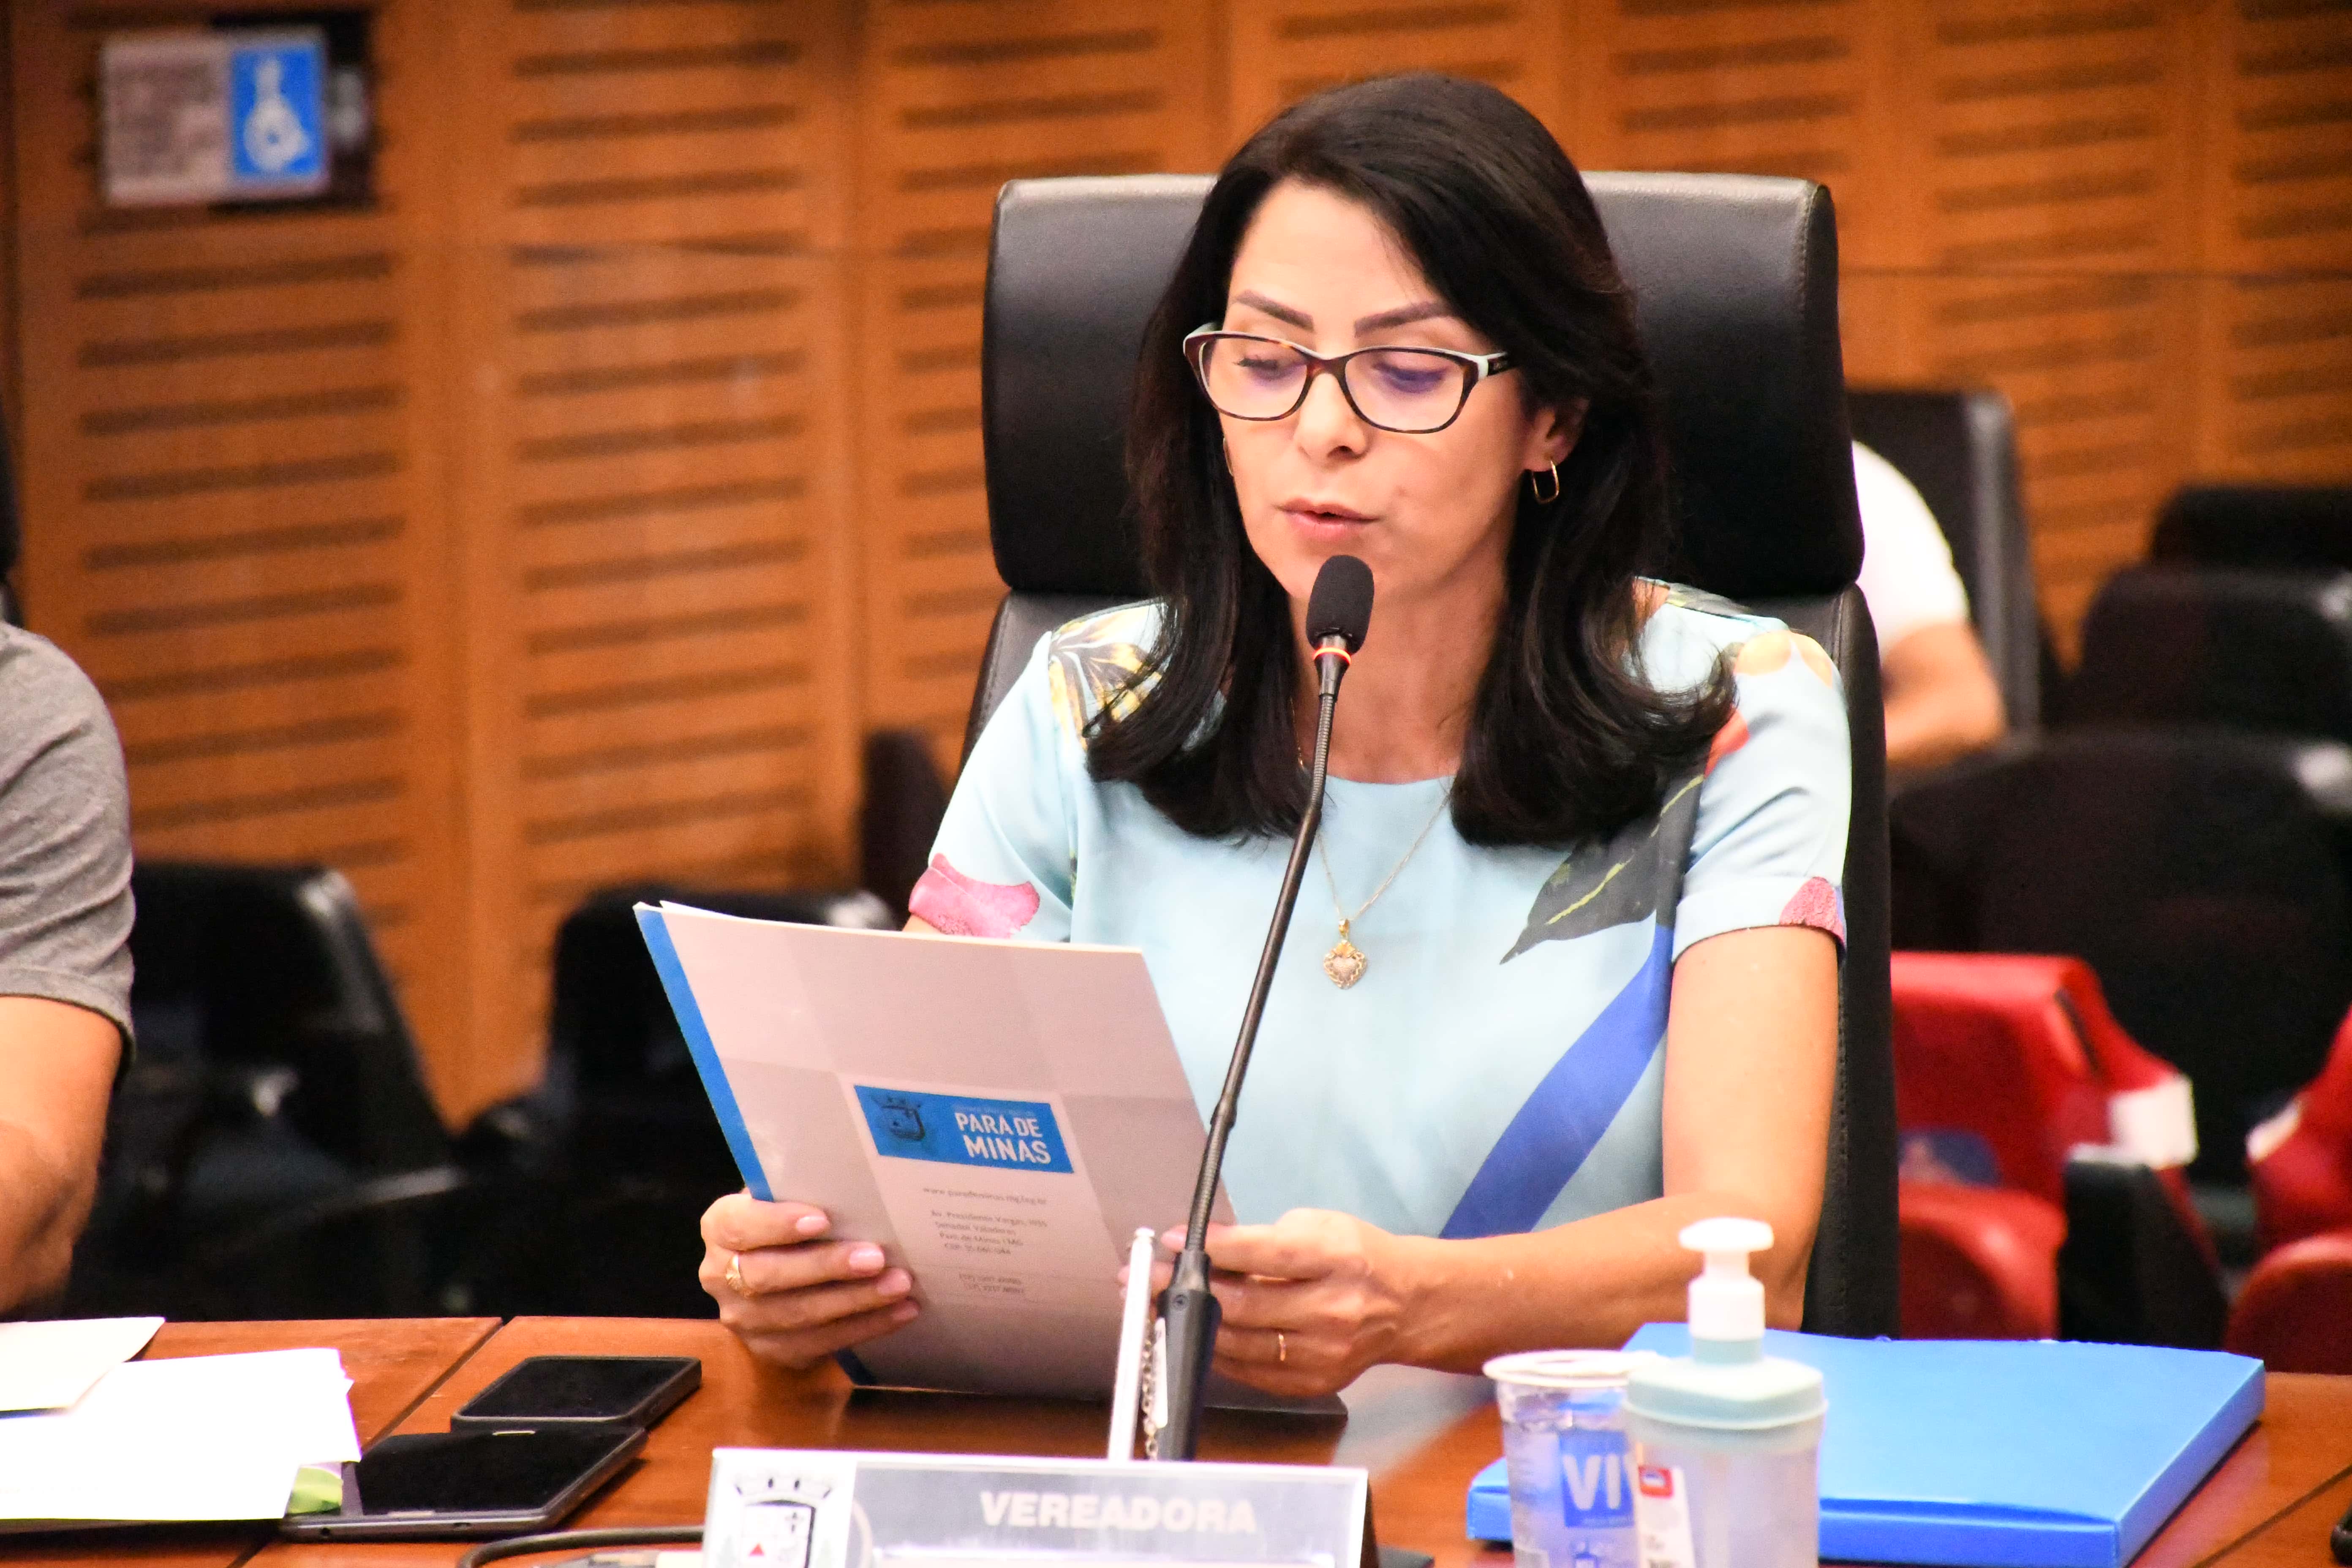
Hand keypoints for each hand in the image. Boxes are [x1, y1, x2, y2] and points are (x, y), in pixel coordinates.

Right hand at [699, 1193, 918, 1369]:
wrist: (780, 1265)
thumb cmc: (791, 1217)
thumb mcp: (786, 1196)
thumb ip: (803, 1192)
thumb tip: (854, 1187)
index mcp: (720, 1228)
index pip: (739, 1226)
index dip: (777, 1224)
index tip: (822, 1219)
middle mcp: (720, 1277)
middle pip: (768, 1277)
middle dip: (826, 1267)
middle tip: (876, 1257)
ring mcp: (744, 1320)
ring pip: (797, 1315)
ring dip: (854, 1301)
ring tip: (898, 1285)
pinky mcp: (772, 1349)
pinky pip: (820, 1343)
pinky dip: (865, 1327)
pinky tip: (900, 1312)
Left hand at [1136, 1209, 1422, 1396]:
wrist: (1405, 1305)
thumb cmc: (1356, 1257)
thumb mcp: (1316, 1226)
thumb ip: (1259, 1237)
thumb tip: (1200, 1246)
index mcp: (1336, 1259)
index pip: (1262, 1253)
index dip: (1212, 1248)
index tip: (1171, 1241)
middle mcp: (1332, 1310)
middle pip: (1242, 1306)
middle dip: (1183, 1290)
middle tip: (1143, 1277)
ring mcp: (1323, 1354)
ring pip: (1238, 1344)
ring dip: (1189, 1325)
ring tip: (1154, 1307)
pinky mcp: (1313, 1384)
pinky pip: (1249, 1371)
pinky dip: (1217, 1351)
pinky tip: (1195, 1332)